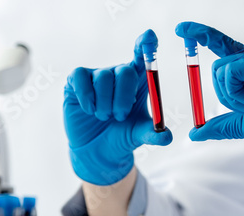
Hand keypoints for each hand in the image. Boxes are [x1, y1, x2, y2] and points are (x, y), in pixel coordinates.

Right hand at [64, 30, 171, 185]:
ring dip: (105, 102)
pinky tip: (89, 110)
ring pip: (103, 77)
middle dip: (123, 97)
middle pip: (124, 71)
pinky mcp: (76, 81)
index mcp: (137, 80)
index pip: (141, 55)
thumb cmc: (121, 136)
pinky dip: (86, 95)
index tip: (149, 36)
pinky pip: (80, 77)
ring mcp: (96, 76)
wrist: (97, 151)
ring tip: (104, 117)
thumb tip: (167, 137)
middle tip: (120, 116)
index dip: (145, 44)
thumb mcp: (139, 135)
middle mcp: (117, 74)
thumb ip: (153, 134)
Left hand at [176, 21, 243, 185]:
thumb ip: (220, 125)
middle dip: (224, 95)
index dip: (201, 34)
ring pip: (223, 71)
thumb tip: (195, 133)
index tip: (181, 28)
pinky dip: (239, 95)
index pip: (222, 45)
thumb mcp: (243, 125)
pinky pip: (233, 75)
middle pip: (217, 67)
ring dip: (234, 97)